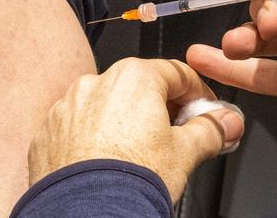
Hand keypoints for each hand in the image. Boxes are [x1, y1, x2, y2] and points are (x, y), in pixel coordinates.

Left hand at [28, 58, 244, 199]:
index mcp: (134, 77)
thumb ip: (211, 130)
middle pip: (140, 86)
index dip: (198, 93)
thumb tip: (227, 123)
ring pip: (106, 104)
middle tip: (177, 135)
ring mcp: (68, 105)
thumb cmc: (131, 180)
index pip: (177, 73)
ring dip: (124, 119)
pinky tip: (105, 159)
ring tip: (138, 152)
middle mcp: (96, 83)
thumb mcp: (186, 153)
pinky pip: (79, 124)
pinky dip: (94, 135)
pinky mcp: (49, 129)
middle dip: (161, 107)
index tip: (205, 111)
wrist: (86, 213)